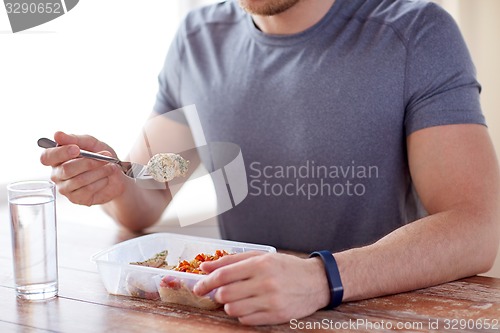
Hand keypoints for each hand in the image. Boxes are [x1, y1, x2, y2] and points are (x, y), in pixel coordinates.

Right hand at [40, 131, 129, 205]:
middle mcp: (57, 174)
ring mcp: (65, 188)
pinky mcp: (76, 199)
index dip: (60, 153)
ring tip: (110, 167)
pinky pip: (87, 190)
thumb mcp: (91, 143)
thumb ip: (75, 139)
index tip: (76, 149)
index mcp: (56, 159)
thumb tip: (57, 134)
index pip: (47, 157)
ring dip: (99, 172)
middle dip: (89, 162)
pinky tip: (106, 178)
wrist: (117, 174)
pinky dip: (100, 182)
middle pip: (66, 170)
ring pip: (79, 180)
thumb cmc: (100, 156)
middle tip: (105, 157)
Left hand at [193, 251, 329, 324]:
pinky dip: (242, 314)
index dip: (207, 282)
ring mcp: (270, 301)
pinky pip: (246, 319)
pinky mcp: (275, 315)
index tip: (198, 286)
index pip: (224, 275)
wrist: (316, 281)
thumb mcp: (261, 257)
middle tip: (220, 293)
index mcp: (260, 264)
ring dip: (229, 305)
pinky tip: (249, 306)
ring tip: (237, 299)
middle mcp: (265, 282)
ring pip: (233, 309)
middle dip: (218, 295)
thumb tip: (206, 267)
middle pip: (225, 294)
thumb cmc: (286, 267)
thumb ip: (232, 261)